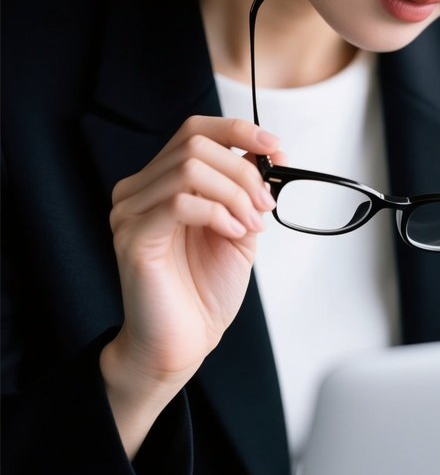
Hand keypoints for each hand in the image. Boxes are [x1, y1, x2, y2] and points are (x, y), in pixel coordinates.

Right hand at [100, 116, 283, 454]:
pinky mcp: (133, 238)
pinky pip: (180, 203)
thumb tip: (268, 152)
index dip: (237, 131)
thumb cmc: (205, 289)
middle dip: (244, 170)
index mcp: (161, 183)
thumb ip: (247, 190)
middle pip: (195, 145)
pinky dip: (219, 213)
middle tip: (266, 203)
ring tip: (252, 224)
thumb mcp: (239, 227)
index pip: (195, 131)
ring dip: (235, 194)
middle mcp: (139, 191)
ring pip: (189, 169)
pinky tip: (234, 233)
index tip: (274, 147)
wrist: (182, 342)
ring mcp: (130, 212)